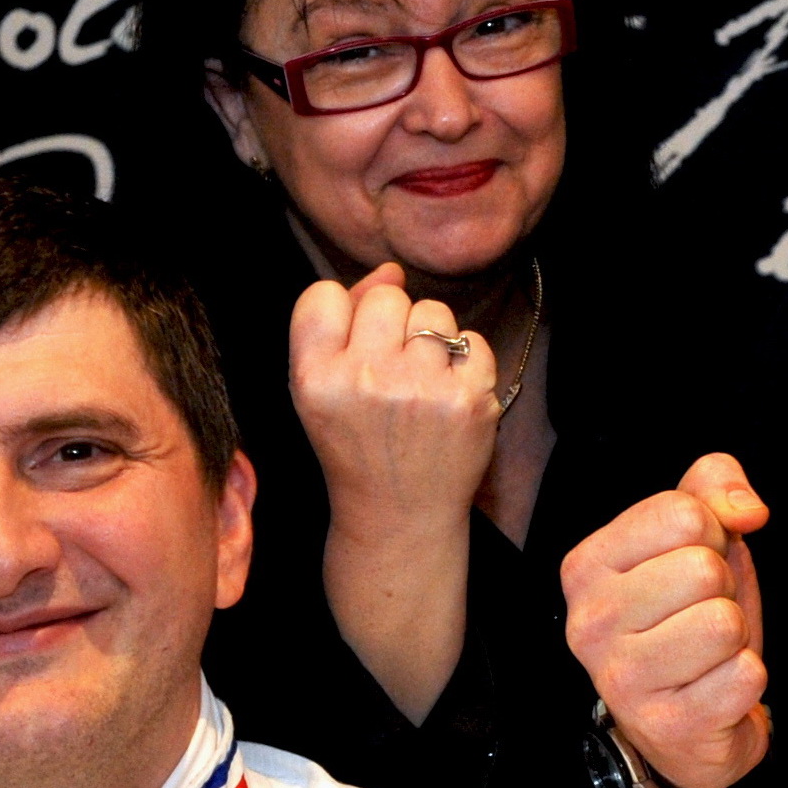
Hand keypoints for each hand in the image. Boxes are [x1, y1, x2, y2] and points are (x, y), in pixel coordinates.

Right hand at [291, 262, 502, 538]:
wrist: (400, 515)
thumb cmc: (356, 445)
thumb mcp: (320, 391)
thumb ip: (338, 324)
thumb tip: (390, 271)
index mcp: (315, 378)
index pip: (324, 295)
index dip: (342, 316)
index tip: (350, 351)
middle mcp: (366, 380)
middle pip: (385, 297)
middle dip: (391, 325)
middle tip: (390, 372)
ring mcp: (422, 389)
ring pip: (432, 312)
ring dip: (430, 339)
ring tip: (420, 383)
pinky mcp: (470, 399)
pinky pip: (472, 339)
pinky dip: (464, 362)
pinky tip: (448, 395)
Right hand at [559, 453, 771, 787]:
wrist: (690, 721)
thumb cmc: (686, 617)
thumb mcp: (695, 538)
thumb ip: (713, 486)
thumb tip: (748, 510)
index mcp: (585, 567)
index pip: (682, 513)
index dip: (711, 536)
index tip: (691, 569)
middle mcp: (589, 623)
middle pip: (704, 569)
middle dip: (722, 591)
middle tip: (698, 616)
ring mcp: (623, 680)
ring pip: (725, 623)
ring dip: (734, 638)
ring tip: (705, 653)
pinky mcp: (668, 725)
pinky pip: (746, 675)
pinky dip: (745, 680)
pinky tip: (713, 688)